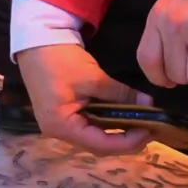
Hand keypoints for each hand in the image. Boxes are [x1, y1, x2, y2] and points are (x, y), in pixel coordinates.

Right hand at [15, 43, 152, 154]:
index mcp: (62, 126)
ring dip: (117, 134)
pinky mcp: (62, 116)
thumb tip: (148, 103)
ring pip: (93, 139)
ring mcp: (59, 126)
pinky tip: (121, 118)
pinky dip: (106, 125)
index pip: (101, 144)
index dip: (129, 140)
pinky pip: (88, 128)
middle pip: (97, 146)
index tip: (151, 130)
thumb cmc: (60, 59)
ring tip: (139, 125)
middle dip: (125, 141)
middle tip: (150, 129)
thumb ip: (121, 93)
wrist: (36, 41)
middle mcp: (58, 132)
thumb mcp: (93, 77)